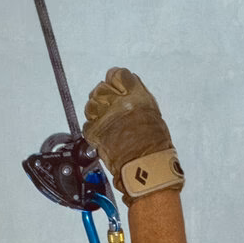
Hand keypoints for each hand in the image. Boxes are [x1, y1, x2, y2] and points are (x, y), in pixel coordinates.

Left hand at [83, 68, 182, 195]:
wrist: (147, 167)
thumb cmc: (155, 147)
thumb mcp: (153, 114)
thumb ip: (138, 100)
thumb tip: (130, 93)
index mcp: (136, 96)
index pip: (117, 75)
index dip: (114, 79)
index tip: (114, 84)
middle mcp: (119, 103)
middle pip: (101, 88)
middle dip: (103, 96)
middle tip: (108, 105)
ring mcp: (105, 117)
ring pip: (91, 105)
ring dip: (95, 111)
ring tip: (104, 120)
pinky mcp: (95, 133)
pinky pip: (87, 124)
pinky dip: (92, 129)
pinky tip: (101, 134)